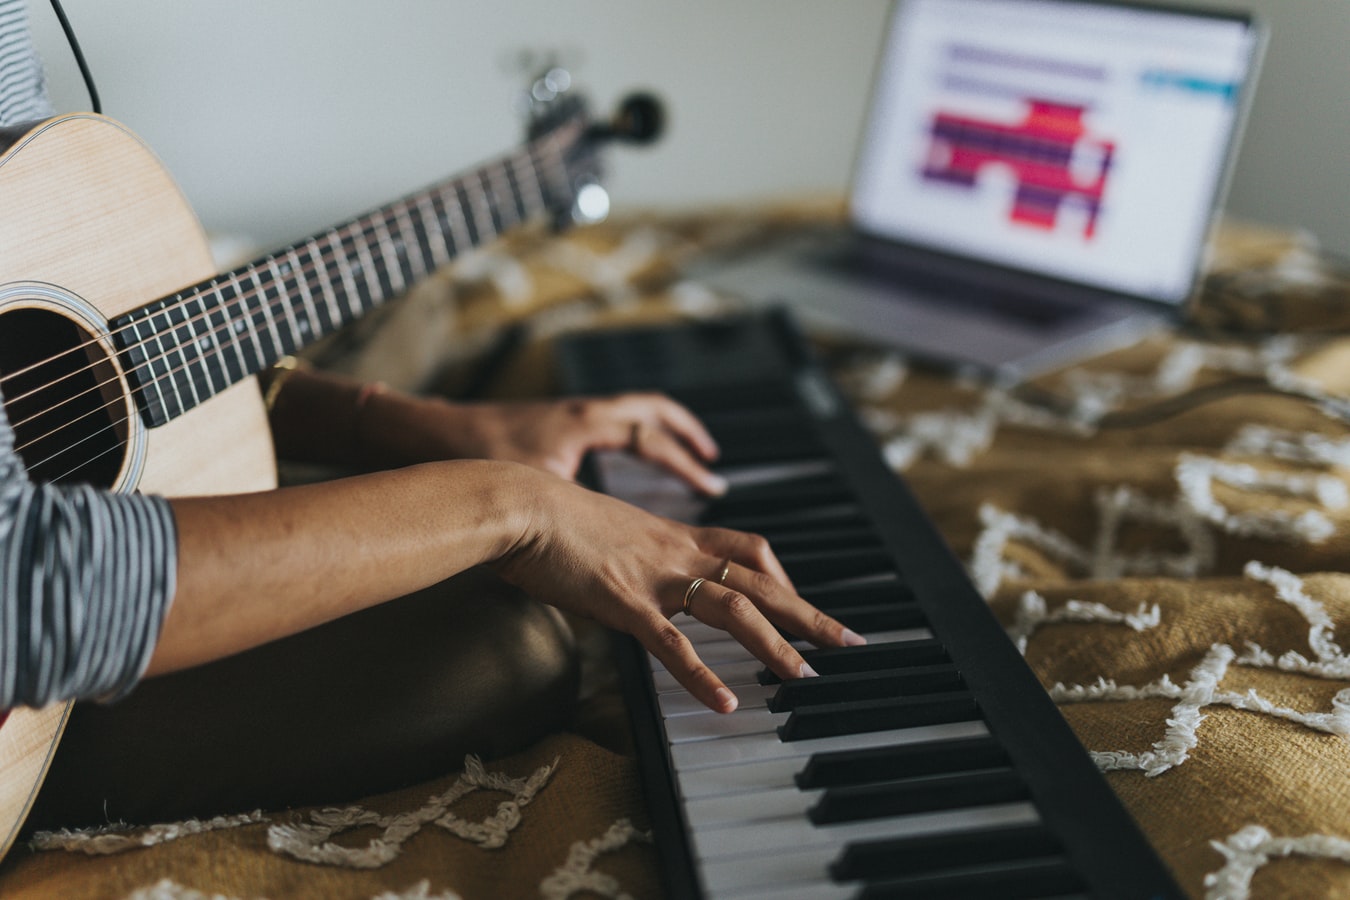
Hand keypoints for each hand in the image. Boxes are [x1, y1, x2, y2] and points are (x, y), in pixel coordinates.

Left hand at [373, 392, 727, 495]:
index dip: (683, 462)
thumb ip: (577, 526)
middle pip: (650, 408)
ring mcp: (564, 414)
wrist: (430, 437)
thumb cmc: (476, 459)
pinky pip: (604, 420)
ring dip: (658, 428)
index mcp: (584, 425)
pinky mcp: (548, 424)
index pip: (650, 437)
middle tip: (708, 456)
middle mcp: (580, 413)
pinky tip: (622, 460)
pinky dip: (625, 434)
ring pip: (627, 409)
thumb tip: (603, 564)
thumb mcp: (536, 496)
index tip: (709, 483)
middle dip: (684, 431)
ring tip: (680, 450)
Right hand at [491, 469, 862, 712]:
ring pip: (733, 609)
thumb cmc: (546, 517)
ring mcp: (654, 576)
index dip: (781, 576)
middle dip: (808, 613)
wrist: (518, 502)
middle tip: (847, 641)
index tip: (800, 602)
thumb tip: (619, 578)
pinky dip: (702, 675)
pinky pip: (673, 644)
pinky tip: (726, 702)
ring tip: (806, 678)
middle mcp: (675, 552)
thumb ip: (623, 555)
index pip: (748, 549)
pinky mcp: (624, 601)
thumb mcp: (601, 532)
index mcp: (672, 536)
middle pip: (760, 580)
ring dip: (775, 646)